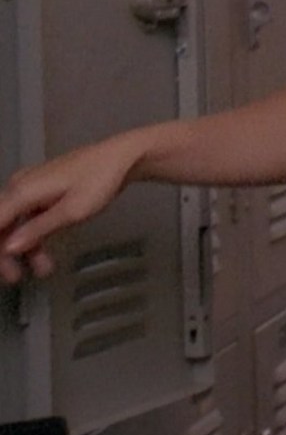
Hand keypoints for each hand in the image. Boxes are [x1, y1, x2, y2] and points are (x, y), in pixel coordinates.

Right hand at [0, 136, 140, 284]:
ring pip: (15, 222)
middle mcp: (20, 186)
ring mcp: (31, 186)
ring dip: (24, 248)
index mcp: (21, 190)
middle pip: (0, 224)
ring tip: (43, 270)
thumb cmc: (99, 181)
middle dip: (4, 253)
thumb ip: (37, 230)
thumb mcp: (72, 211)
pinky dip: (35, 235)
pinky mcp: (44, 189)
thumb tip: (7, 248)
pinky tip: (46, 255)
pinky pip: (29, 215)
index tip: (3, 270)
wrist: (124, 157)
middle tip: (16, 277)